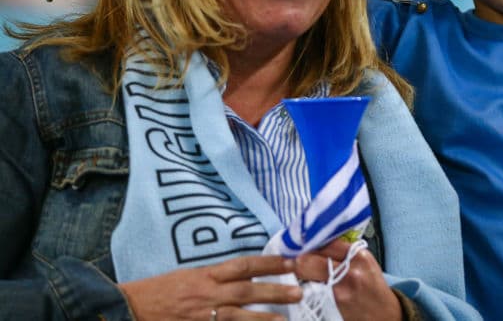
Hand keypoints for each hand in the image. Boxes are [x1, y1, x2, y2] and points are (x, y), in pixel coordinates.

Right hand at [118, 254, 301, 320]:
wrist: (127, 309)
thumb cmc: (158, 291)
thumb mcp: (188, 276)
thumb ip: (215, 277)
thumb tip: (244, 276)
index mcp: (204, 275)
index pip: (243, 265)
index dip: (268, 263)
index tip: (289, 262)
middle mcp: (206, 294)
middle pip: (246, 290)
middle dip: (274, 290)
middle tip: (299, 291)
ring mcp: (202, 316)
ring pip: (238, 317)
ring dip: (263, 318)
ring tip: (285, 319)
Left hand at [294, 240, 401, 320]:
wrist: (384, 315)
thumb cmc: (373, 287)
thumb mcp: (365, 263)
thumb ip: (345, 252)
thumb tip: (319, 240)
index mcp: (358, 254)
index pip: (326, 241)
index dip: (310, 241)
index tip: (300, 242)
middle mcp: (350, 268)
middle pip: (310, 256)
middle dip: (296, 256)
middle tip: (288, 256)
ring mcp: (340, 286)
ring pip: (306, 270)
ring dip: (297, 269)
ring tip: (291, 267)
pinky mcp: (333, 301)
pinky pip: (310, 288)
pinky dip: (303, 284)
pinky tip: (300, 284)